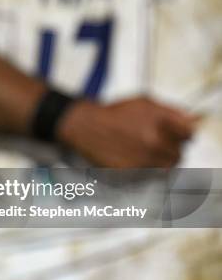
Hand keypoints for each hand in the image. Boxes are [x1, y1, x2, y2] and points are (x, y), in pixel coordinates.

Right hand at [58, 97, 197, 167]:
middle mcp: (155, 143)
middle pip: (178, 155)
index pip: (189, 135)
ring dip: (158, 162)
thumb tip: (194, 121)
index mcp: (162, 123)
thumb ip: (172, 112)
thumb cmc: (113, 114)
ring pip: (165, 168)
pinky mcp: (132, 174)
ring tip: (144, 154)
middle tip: (155, 145)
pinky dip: (144, 171)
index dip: (182, 135)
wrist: (86, 126)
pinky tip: (133, 159)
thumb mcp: (145, 102)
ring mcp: (144, 160)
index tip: (178, 136)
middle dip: (169, 150)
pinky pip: (148, 177)